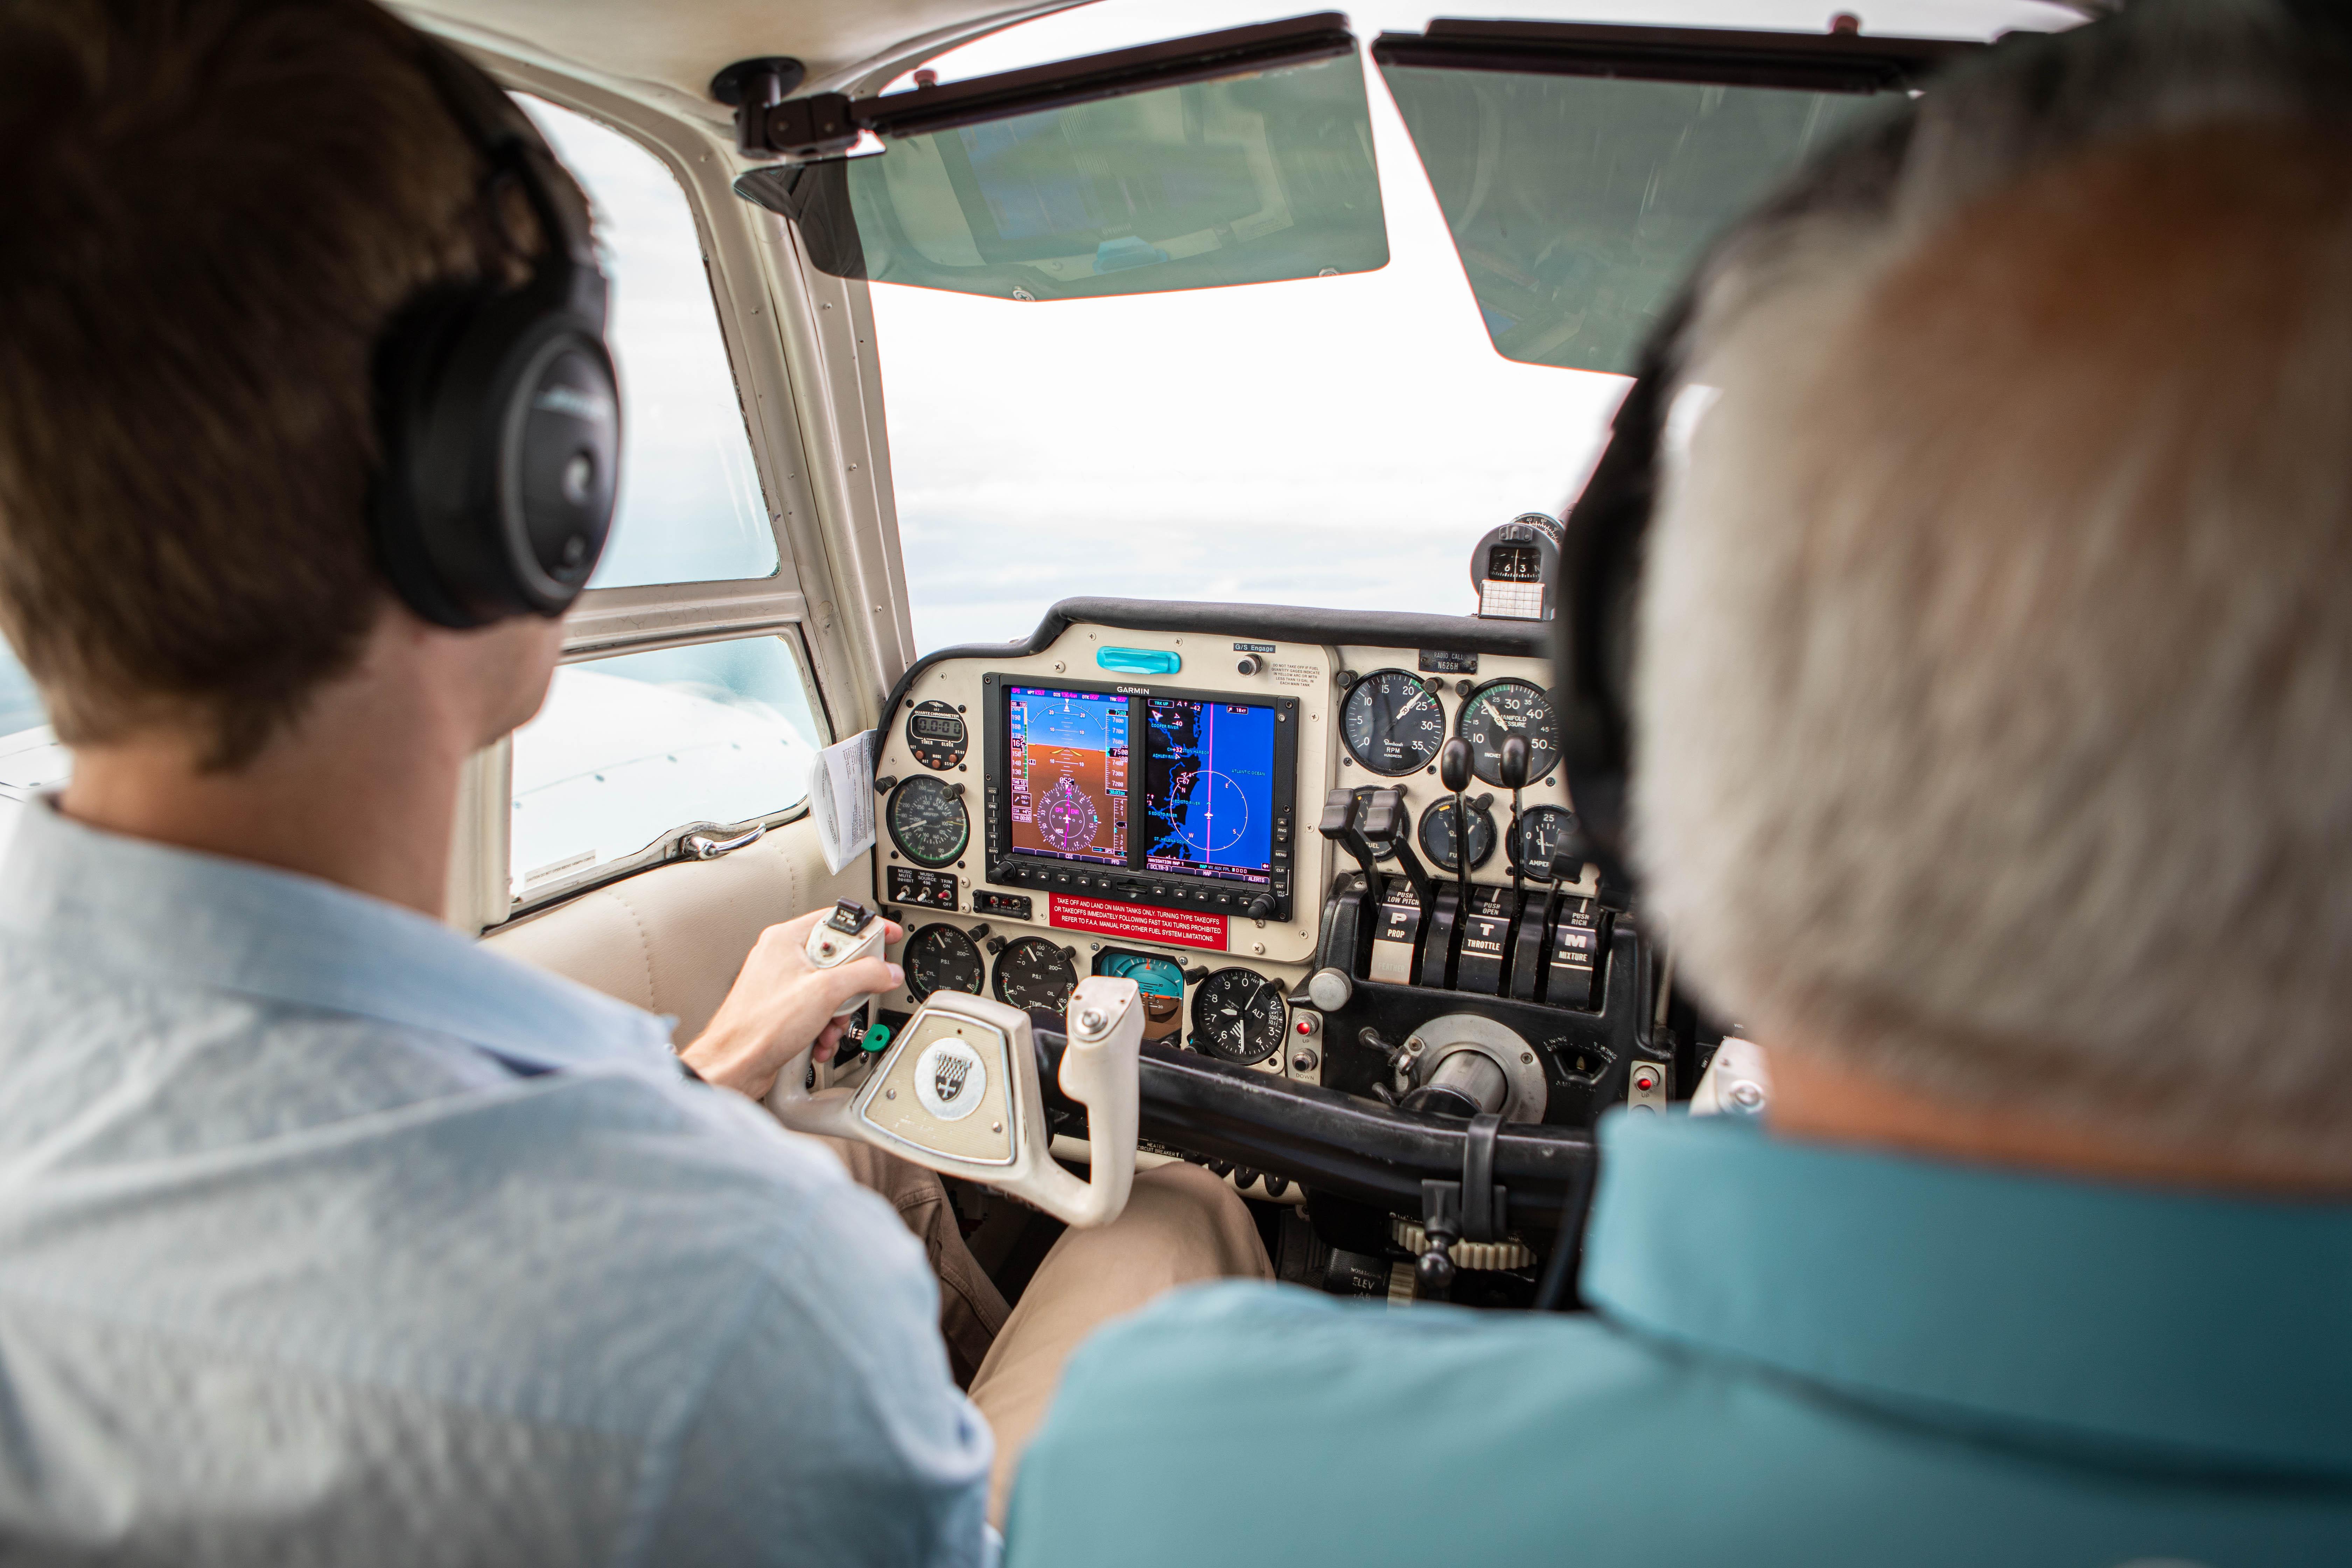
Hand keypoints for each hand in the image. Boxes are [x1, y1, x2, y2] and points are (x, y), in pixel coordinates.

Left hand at [680, 909, 903, 1099]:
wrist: (734, 1066)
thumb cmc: (760, 1027)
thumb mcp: (825, 992)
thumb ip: (864, 975)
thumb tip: (887, 971)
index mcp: (787, 939)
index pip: (838, 920)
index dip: (868, 928)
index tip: (889, 937)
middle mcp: (782, 957)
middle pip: (838, 958)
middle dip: (851, 987)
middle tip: (853, 997)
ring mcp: (781, 984)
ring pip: (830, 988)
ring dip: (838, 1012)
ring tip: (830, 1026)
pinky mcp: (782, 1009)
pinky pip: (817, 1008)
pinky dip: (824, 1025)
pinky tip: (819, 1039)